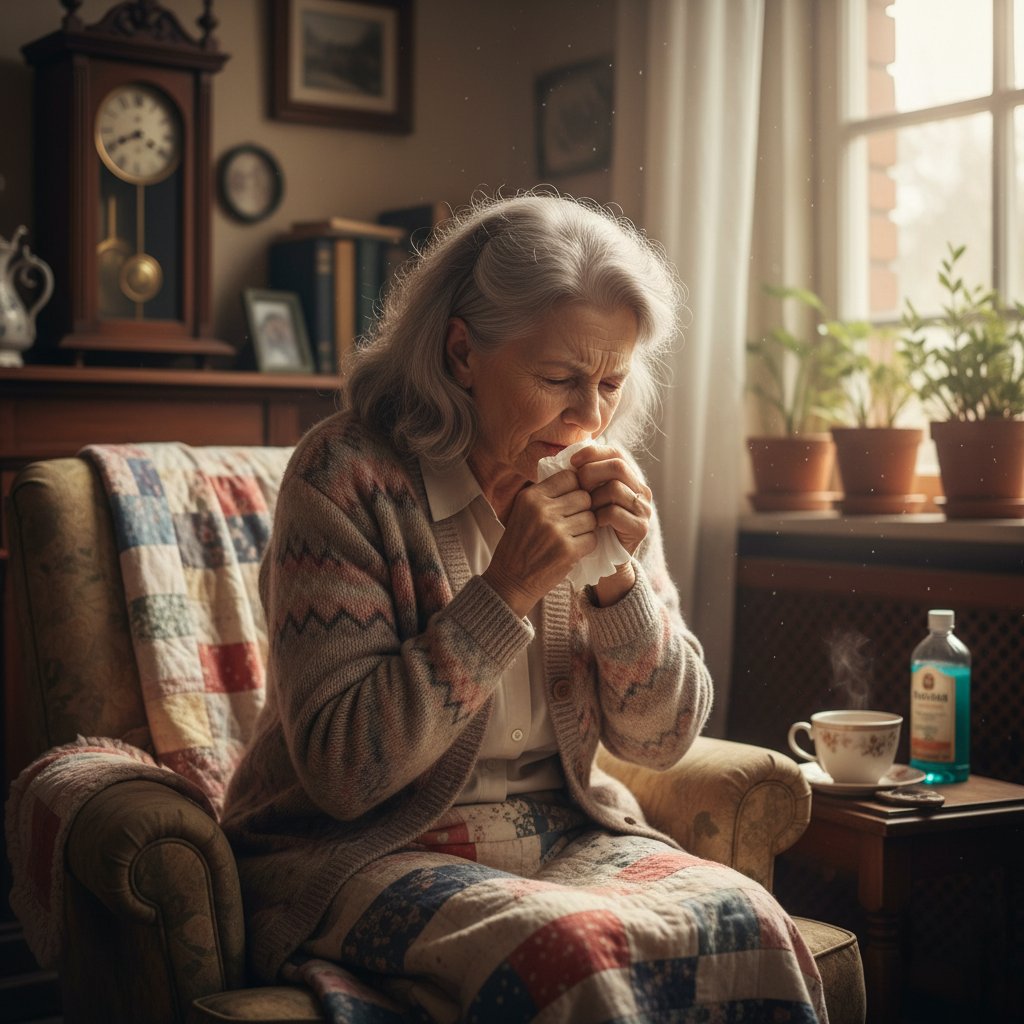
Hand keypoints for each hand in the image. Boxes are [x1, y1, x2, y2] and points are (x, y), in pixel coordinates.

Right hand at [483, 469, 596, 616]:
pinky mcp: (567, 550)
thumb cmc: (519, 544)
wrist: (510, 580)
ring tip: (572, 536)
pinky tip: (573, 549)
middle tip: (573, 522)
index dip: (576, 488)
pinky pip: (592, 538)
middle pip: (584, 497)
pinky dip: (586, 545)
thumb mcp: (523, 510)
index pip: (570, 477)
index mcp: (531, 496)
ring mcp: (556, 530)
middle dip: (583, 509)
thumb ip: (547, 494)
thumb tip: (579, 476)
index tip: (571, 501)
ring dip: (587, 528)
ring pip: (591, 518)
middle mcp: (543, 510)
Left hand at [571, 443, 651, 556]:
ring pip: (615, 488)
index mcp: (629, 478)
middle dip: (591, 474)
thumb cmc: (590, 524)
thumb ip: (584, 476)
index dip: (593, 453)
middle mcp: (641, 490)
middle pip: (617, 466)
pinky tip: (592, 524)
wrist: (602, 561)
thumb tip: (568, 457)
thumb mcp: (586, 496)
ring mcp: (644, 509)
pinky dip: (599, 517)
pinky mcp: (641, 528)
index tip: (572, 462)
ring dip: (593, 499)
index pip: (615, 453)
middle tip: (577, 488)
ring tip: (585, 511)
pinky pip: (615, 512)